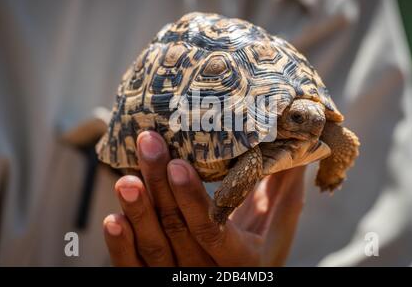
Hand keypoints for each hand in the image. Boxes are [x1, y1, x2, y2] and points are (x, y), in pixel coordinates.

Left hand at [103, 131, 304, 265]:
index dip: (193, 199)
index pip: (211, 230)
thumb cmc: (265, 246)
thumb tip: (297, 138)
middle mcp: (209, 272)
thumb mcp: (280, 219)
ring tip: (126, 178)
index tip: (178, 163)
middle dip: (160, 188)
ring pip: (154, 249)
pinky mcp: (159, 280)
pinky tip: (113, 219)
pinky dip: (121, 247)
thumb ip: (284, 185)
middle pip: (178, 231)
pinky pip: (136, 269)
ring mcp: (181, 279)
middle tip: (149, 145)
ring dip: (138, 212)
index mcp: (241, 259)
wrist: (247, 278)